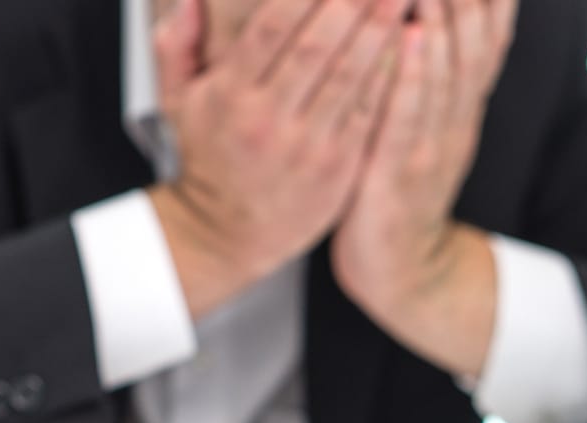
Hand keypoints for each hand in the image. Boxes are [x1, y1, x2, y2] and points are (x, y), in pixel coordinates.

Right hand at [149, 0, 409, 318]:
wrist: (223, 235)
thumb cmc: (207, 161)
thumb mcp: (176, 105)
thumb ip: (177, 48)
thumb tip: (187, 0)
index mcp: (229, 96)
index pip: (272, 27)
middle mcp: (266, 119)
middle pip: (317, 45)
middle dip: (353, 2)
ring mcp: (305, 145)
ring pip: (350, 75)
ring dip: (381, 29)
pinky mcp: (336, 167)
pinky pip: (368, 111)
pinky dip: (391, 75)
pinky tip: (410, 44)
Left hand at [332, 0, 518, 377]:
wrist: (401, 271)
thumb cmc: (394, 192)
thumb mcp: (421, 130)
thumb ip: (430, 83)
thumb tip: (426, 22)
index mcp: (460, 106)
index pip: (486, 34)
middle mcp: (454, 118)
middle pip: (472, 40)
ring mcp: (431, 146)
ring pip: (446, 70)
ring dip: (443, 15)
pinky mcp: (399, 174)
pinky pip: (407, 118)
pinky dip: (412, 77)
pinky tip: (411, 39)